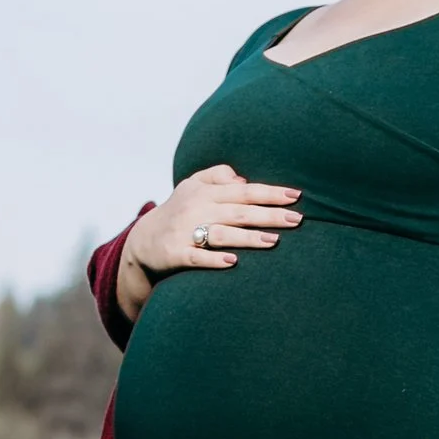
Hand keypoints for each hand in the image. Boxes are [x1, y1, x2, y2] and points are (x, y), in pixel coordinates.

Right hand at [117, 167, 301, 319]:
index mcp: (205, 192)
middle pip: (238, 212)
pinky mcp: (175, 253)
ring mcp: (185, 232)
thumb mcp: (192, 186)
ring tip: (274, 241)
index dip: (270, 193)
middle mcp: (197, 210)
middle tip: (297, 220)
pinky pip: (196, 257)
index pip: (244, 191)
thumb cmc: (178, 211)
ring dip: (248, 238)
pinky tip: (233, 262)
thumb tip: (244, 179)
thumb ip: (217, 176)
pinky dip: (214, 259)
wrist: (142, 241)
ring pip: (221, 234)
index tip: (296, 196)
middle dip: (269, 215)